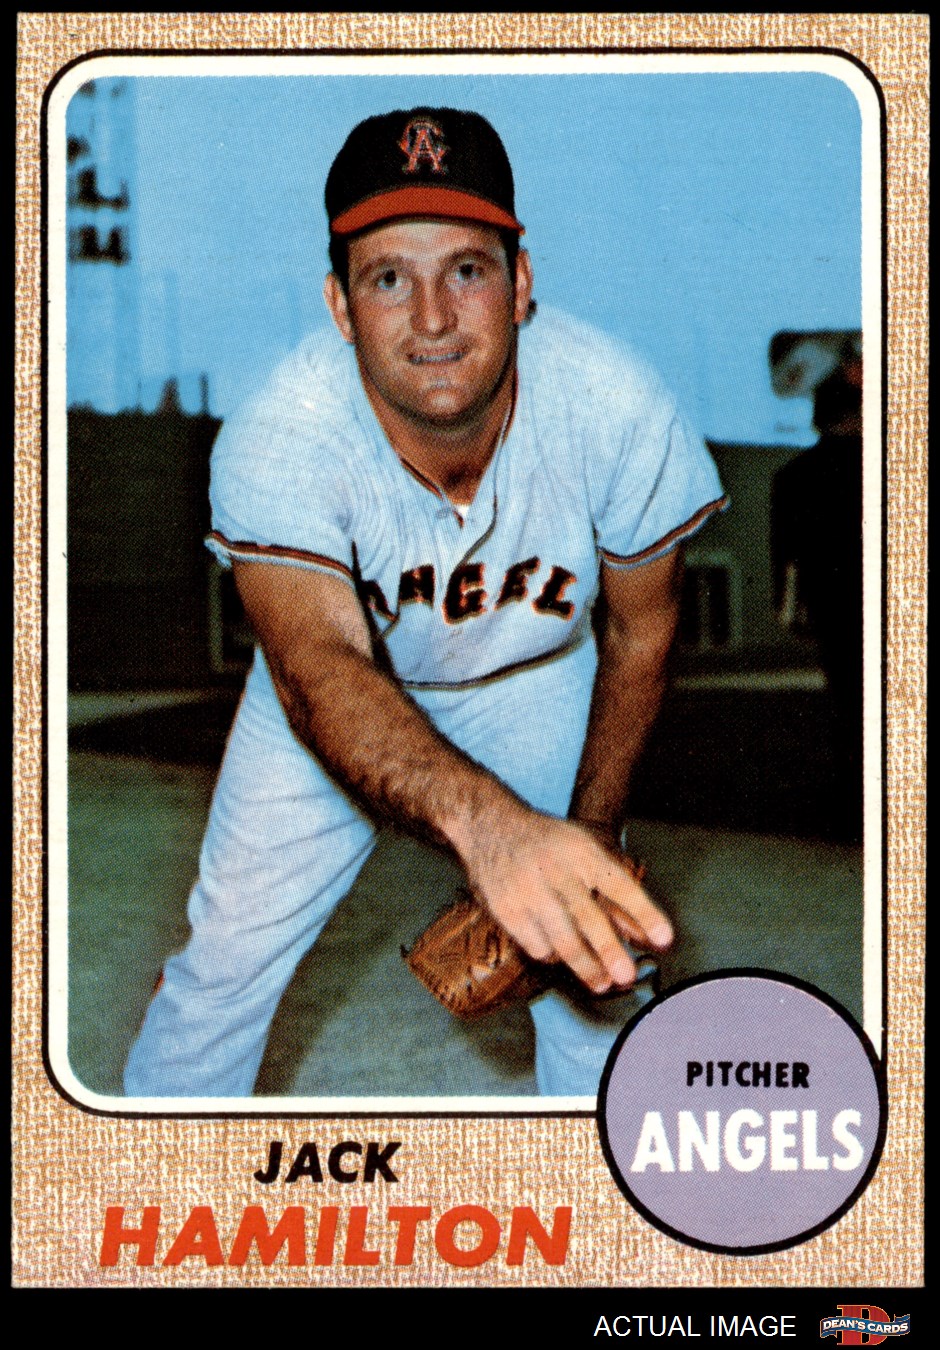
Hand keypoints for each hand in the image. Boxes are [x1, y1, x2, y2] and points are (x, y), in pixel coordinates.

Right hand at [458, 809, 672, 994]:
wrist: (490, 826)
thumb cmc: (548, 843)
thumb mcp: (582, 849)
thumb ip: (612, 888)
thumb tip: (641, 932)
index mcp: (581, 851)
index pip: (619, 884)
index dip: (644, 912)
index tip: (664, 938)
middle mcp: (555, 870)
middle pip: (587, 917)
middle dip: (610, 950)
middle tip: (627, 976)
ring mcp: (528, 891)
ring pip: (561, 939)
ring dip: (585, 967)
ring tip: (602, 983)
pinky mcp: (506, 910)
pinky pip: (537, 946)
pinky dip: (553, 956)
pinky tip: (560, 954)